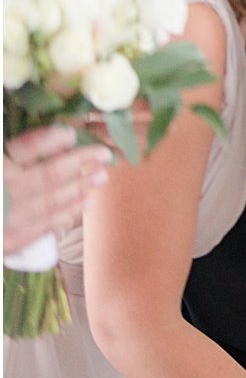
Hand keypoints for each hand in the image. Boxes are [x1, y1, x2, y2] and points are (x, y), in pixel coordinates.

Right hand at [3, 125, 111, 254]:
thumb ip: (12, 154)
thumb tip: (45, 139)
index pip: (21, 152)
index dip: (47, 141)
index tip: (69, 132)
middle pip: (43, 177)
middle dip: (78, 165)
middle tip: (103, 154)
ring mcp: (2, 222)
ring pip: (47, 203)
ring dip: (78, 188)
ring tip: (101, 176)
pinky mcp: (5, 244)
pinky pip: (40, 228)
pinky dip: (65, 214)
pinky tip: (85, 203)